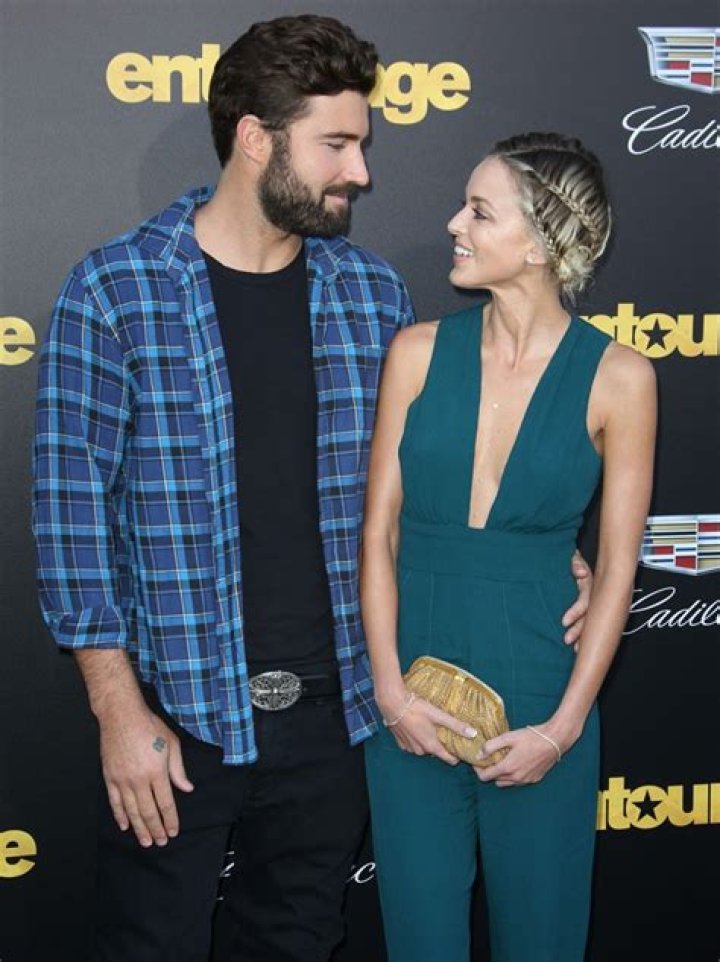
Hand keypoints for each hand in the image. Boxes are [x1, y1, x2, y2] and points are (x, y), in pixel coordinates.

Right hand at [98, 702, 193, 847]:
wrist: (121, 715)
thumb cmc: (149, 726)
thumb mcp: (171, 743)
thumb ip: (178, 769)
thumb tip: (186, 788)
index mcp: (157, 771)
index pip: (166, 803)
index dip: (170, 820)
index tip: (173, 831)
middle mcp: (139, 779)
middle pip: (148, 811)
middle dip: (156, 829)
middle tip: (160, 842)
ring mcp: (122, 780)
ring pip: (132, 811)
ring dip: (139, 828)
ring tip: (145, 841)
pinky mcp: (110, 777)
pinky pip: (115, 802)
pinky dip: (120, 816)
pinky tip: (125, 826)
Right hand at [380, 692, 476, 765]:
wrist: (392, 703)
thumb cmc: (416, 709)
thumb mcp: (438, 715)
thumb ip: (456, 725)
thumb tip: (473, 734)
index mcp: (431, 746)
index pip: (449, 759)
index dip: (457, 755)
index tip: (461, 748)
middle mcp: (420, 751)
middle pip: (436, 752)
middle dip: (441, 744)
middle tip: (444, 730)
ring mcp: (409, 747)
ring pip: (424, 748)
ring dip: (427, 740)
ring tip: (429, 726)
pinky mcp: (400, 742)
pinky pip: (413, 744)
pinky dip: (416, 738)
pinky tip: (416, 727)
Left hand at [474, 723, 567, 786]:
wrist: (554, 740)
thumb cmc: (531, 737)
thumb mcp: (508, 737)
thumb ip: (491, 746)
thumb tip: (479, 754)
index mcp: (508, 768)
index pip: (485, 777)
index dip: (478, 770)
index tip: (477, 761)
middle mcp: (516, 778)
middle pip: (495, 780)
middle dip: (490, 771)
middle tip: (490, 758)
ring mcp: (526, 780)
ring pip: (507, 783)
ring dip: (502, 775)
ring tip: (503, 760)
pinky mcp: (534, 779)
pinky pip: (518, 781)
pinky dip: (513, 775)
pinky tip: (516, 762)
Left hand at [562, 550, 592, 647]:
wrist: (579, 564)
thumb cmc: (576, 562)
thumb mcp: (575, 559)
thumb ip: (576, 564)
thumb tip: (581, 573)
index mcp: (591, 585)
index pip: (584, 601)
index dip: (576, 612)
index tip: (564, 622)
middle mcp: (594, 596)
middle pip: (589, 616)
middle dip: (579, 630)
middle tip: (567, 641)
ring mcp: (593, 602)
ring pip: (589, 621)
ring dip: (583, 635)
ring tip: (575, 649)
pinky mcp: (589, 608)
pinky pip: (588, 622)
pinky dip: (585, 634)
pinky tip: (579, 646)